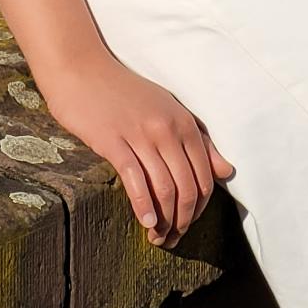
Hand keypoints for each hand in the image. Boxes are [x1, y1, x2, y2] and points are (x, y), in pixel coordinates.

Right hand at [40, 55, 235, 247]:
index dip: (199, 207)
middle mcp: (167, 128)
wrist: (81, 69)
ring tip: (157, 238)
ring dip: (164, 221)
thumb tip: (226, 171)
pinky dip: (143, 206)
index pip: (204, 175)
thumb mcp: (167, 109)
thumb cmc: (124, 92)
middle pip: (187, 187)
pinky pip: (135, 180)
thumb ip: (198, 140)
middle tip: (173, 238)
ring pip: (164, 188)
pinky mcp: (113, 141)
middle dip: (183, 220)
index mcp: (183, 121)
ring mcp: (140, 134)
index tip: (188, 223)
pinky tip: (144, 222)